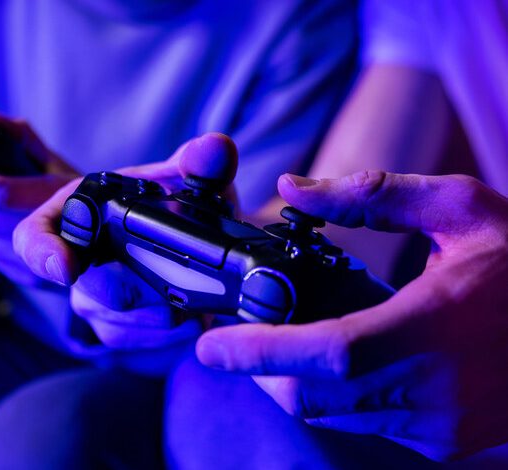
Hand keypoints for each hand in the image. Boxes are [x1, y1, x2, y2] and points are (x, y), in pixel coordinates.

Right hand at [14, 133, 238, 349]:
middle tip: (177, 289)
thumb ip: (199, 162)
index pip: (33, 237)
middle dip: (137, 292)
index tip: (67, 268)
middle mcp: (75, 261)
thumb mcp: (189, 180)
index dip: (41, 254)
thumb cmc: (176, 204)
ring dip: (160, 318)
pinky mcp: (115, 330)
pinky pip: (135, 345)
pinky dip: (170, 336)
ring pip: (116, 324)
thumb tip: (215, 149)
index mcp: (79, 213)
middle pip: (90, 292)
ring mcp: (92, 300)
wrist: (195, 240)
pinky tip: (194, 317)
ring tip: (194, 300)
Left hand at [196, 171, 507, 461]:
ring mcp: (440, 428)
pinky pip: (365, 426)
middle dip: (262, 370)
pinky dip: (336, 396)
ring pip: (333, 417)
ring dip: (295, 382)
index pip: (324, 356)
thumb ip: (370, 198)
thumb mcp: (462, 209)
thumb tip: (292, 190)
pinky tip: (339, 359)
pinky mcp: (445, 445)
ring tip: (284, 340)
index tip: (210, 345)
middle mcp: (433, 393)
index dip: (257, 353)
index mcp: (433, 329)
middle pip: (311, 397)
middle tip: (239, 336)